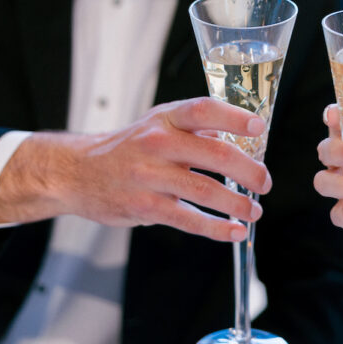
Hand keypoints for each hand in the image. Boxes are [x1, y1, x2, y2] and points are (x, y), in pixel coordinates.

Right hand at [0, 97, 271, 241]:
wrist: (78, 172)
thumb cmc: (127, 147)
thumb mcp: (158, 125)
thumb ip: (196, 130)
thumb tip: (244, 140)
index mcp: (165, 119)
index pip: (204, 111)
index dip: (234, 118)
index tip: (259, 127)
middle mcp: (157, 143)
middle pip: (213, 154)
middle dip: (248, 170)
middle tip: (265, 183)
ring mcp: (149, 176)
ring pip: (205, 190)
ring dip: (237, 203)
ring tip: (254, 211)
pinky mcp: (145, 207)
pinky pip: (189, 220)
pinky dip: (217, 228)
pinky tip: (235, 231)